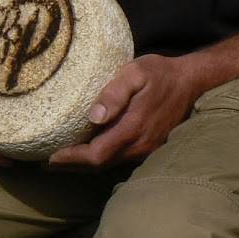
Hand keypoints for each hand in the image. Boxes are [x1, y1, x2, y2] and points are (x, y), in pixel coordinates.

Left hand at [48, 54, 200, 168]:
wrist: (191, 81)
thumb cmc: (160, 73)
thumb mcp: (135, 72)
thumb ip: (114, 93)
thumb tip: (93, 117)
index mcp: (132, 128)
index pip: (96, 155)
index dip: (72, 160)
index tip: (50, 158)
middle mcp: (139, 145)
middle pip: (99, 165)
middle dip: (72, 165)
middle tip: (47, 162)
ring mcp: (145, 149)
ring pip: (109, 164)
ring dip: (85, 163)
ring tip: (62, 158)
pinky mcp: (149, 146)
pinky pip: (119, 158)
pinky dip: (100, 158)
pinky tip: (88, 150)